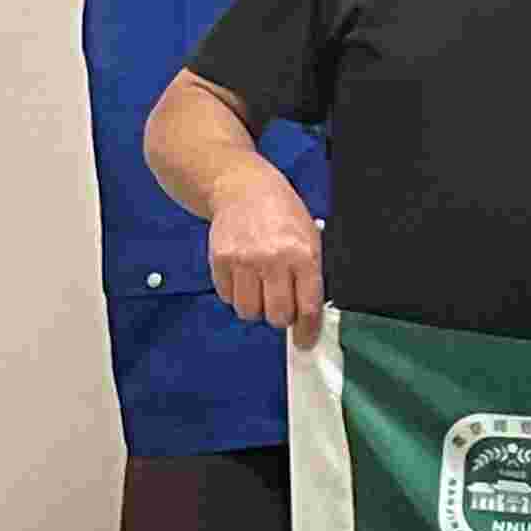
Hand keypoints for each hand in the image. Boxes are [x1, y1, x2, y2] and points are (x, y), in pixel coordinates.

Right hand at [208, 171, 325, 341]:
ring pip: (249, 311)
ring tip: (261, 289)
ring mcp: (243, 261)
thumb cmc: (282, 214)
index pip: (308, 306)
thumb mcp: (310, 237)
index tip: (305, 342)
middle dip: (281, 318)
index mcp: (303, 255)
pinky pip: (228, 297)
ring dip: (256, 308)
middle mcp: (273, 260)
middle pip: (277, 315)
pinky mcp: (219, 261)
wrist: (242, 188)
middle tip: (282, 307)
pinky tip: (244, 276)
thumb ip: (311, 273)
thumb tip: (310, 314)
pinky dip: (236, 295)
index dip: (307, 331)